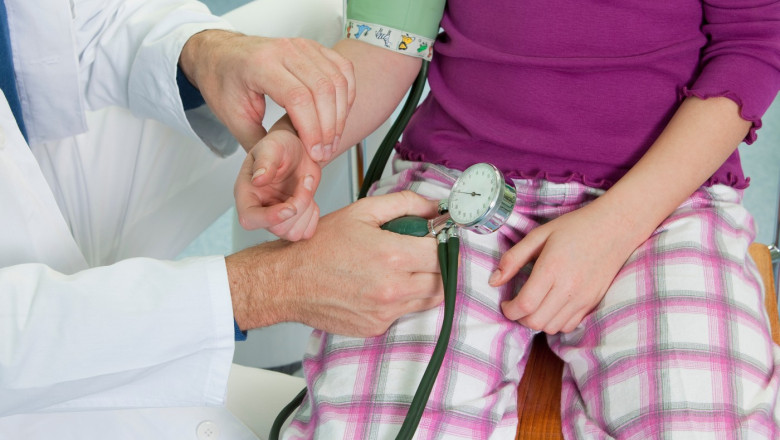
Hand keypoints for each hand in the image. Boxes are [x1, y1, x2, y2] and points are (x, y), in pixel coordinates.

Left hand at [180, 30, 354, 159]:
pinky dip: (346, 94)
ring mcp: (302, 45)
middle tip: (325, 152)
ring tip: (331, 139)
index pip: (298, 98)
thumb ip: (257, 144)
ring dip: (340, 114)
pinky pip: (342, 69)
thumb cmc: (224, 82)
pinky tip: (339, 114)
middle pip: (323, 89)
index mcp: (260, 65)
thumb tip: (275, 171)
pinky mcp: (314, 47)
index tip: (314, 153)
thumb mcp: (232, 118)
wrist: (221, 53)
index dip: (312, 130)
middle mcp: (285, 50)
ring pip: (337, 80)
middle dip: (329, 127)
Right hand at [227, 191, 443, 336]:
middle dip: (438, 264)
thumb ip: (403, 204)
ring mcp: (386, 312)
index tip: (435, 236)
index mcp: (392, 255)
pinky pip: (405, 313)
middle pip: (443, 279)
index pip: (442, 251)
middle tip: (422, 252)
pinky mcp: (377, 327)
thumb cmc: (319, 246)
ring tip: (401, 268)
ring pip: (428, 299)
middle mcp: (393, 288)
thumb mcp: (361, 212)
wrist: (287, 282)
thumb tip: (434, 206)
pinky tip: (381, 286)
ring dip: (424, 283)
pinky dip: (402, 300)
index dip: (443, 241)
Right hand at [234, 128, 320, 240]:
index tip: (289, 207)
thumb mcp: (273, 146)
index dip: (269, 218)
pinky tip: (310, 197)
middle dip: (298, 205)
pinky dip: (313, 216)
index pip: (249, 219)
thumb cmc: (282, 146)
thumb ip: (265, 161)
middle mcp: (259, 209)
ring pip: (293, 233)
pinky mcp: (294, 221)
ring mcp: (276, 218)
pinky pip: (306, 232)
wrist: (299, 150)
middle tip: (306, 179)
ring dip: (307, 208)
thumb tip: (257, 180)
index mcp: (246, 193)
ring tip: (307, 183)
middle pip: (277, 228)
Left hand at [490, 203, 638, 333]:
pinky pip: (569, 326)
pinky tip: (551, 307)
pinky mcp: (593, 302)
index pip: (524, 305)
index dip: (509, 310)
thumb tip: (494, 281)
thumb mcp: (539, 235)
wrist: (615, 227)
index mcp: (551, 269)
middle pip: (536, 322)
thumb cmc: (575, 227)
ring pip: (551, 328)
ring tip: (534, 306)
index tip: (505, 302)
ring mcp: (583, 298)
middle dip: (519, 318)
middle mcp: (568, 287)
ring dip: (537, 321)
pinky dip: (555, 322)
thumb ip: (514, 258)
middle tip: (517, 304)